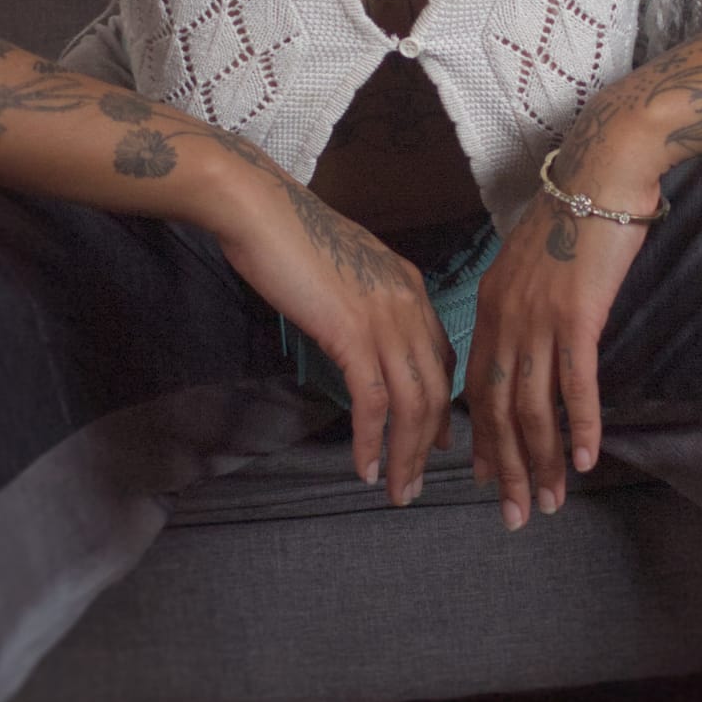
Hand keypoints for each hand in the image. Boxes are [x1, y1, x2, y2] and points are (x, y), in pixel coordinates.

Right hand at [206, 143, 455, 505]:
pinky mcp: (353, 333)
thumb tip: (354, 331)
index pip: (441, 357)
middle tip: (416, 483)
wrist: (259, 210)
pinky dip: (372, 441)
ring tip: (396, 491)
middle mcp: (409, 303)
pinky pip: (375, 402)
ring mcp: (385, 318)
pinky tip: (363, 468)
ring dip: (406, 455)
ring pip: (414, 403)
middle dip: (430, 444)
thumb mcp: (342, 269)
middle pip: (437, 389)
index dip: (442, 406)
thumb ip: (361, 301)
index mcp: (410, 287)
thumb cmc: (287, 234)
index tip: (437, 440)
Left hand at [462, 140, 664, 530]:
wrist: (604, 170)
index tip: (488, 478)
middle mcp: (505, 317)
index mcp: (490, 306)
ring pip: (533, 407)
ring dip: (544, 460)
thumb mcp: (534, 264)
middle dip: (508, 468)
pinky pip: (575, 383)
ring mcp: (539, 318)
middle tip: (515, 513)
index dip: (484, 439)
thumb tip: (534, 341)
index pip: (478, 388)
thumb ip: (525, 305)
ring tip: (552, 500)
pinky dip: (581, 426)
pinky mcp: (577, 315)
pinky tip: (587, 459)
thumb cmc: (578, 214)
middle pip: (498, 409)